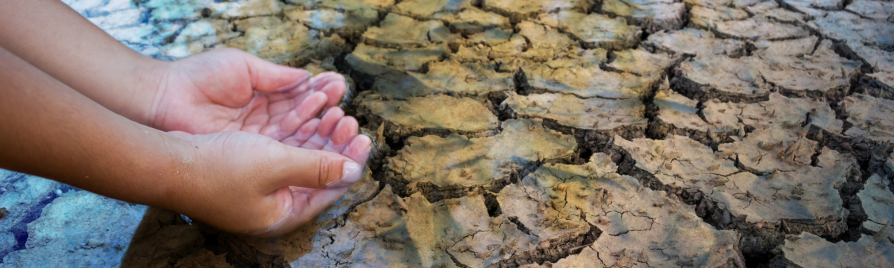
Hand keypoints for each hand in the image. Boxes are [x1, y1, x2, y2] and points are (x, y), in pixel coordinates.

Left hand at [150, 48, 348, 140]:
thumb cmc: (197, 78)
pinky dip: (303, 146)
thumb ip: (276, 77)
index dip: (320, 94)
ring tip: (340, 121)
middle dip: (327, 116)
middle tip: (346, 111)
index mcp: (263, 97)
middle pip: (304, 121)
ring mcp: (257, 141)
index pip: (300, 98)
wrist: (163, 100)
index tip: (339, 87)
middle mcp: (263, 122)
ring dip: (321, 132)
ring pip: (297, 139)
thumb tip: (308, 78)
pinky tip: (321, 136)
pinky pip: (282, 153)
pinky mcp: (249, 157)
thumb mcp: (243, 68)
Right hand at [168, 130, 370, 236]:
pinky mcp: (247, 170)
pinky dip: (296, 132)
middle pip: (318, 173)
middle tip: (349, 119)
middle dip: (335, 144)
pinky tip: (308, 112)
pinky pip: (282, 150)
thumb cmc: (218, 168)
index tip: (364, 137)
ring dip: (317, 134)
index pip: (330, 190)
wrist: (166, 161)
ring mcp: (260, 189)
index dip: (350, 161)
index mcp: (284, 214)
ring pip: (301, 158)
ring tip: (333, 110)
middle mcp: (274, 205)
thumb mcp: (276, 165)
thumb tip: (353, 171)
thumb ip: (317, 167)